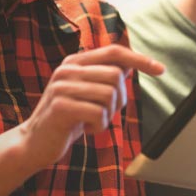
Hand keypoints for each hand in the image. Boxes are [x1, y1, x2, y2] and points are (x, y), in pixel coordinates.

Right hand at [18, 45, 163, 169]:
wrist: (34, 143)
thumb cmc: (67, 117)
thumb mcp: (87, 92)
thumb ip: (104, 76)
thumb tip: (132, 64)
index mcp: (76, 62)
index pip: (115, 52)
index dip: (140, 59)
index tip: (161, 69)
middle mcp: (68, 69)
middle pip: (116, 75)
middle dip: (119, 99)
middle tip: (105, 112)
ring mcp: (62, 86)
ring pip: (109, 94)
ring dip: (108, 114)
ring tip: (94, 121)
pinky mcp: (61, 107)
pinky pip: (98, 113)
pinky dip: (100, 126)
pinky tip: (87, 130)